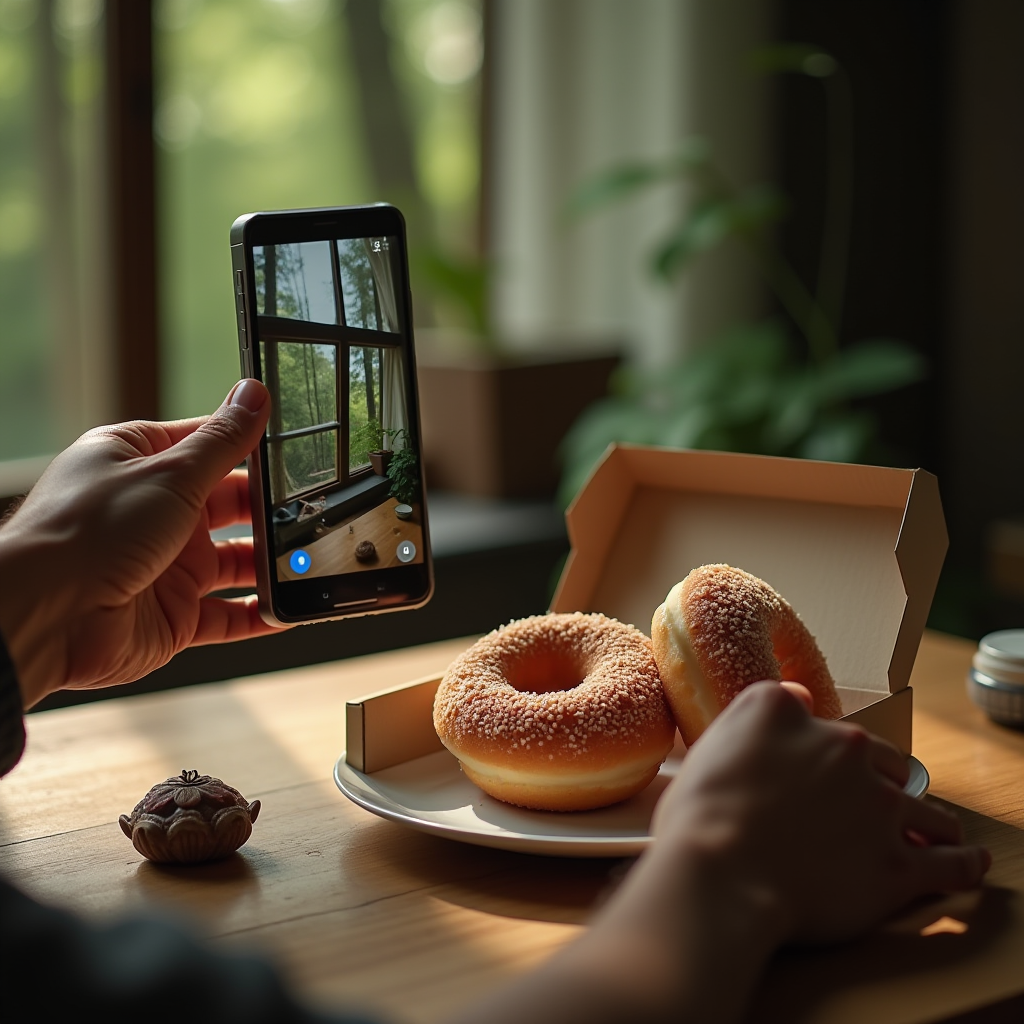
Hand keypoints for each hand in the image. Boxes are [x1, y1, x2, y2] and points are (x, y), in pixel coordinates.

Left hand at [0, 380, 284, 706]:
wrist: (46, 617)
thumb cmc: (87, 533)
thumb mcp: (170, 473)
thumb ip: (223, 441)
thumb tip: (253, 395)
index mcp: (141, 464)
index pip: (210, 445)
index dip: (252, 445)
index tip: (298, 446)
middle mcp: (155, 513)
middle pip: (231, 506)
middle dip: (270, 508)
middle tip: (313, 506)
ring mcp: (165, 565)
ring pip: (237, 562)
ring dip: (270, 562)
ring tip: (309, 557)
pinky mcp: (174, 616)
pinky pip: (230, 616)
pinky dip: (261, 614)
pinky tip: (290, 607)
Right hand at [651, 681, 990, 943]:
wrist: (718, 871)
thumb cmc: (702, 811)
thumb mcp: (714, 736)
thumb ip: (757, 714)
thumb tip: (794, 698)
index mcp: (793, 716)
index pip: (822, 723)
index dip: (824, 749)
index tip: (822, 766)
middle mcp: (845, 749)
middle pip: (883, 762)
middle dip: (882, 782)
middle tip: (869, 806)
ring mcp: (878, 808)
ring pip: (922, 809)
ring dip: (928, 820)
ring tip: (932, 833)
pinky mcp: (898, 865)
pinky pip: (948, 863)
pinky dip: (962, 862)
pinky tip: (968, 861)